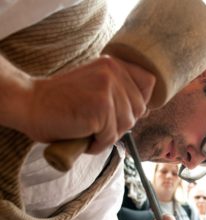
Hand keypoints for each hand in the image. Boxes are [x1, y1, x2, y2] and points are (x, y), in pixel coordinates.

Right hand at [20, 56, 155, 153]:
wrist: (31, 105)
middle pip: (140, 109)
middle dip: (121, 123)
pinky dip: (97, 144)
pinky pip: (111, 137)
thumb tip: (147, 109)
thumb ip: (120, 91)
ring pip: (127, 125)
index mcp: (114, 64)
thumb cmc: (64, 102)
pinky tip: (83, 135)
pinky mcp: (100, 107)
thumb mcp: (97, 87)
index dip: (140, 101)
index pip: (148, 83)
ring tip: (88, 129)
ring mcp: (107, 88)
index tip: (120, 110)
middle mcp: (113, 72)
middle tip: (98, 123)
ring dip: (108, 135)